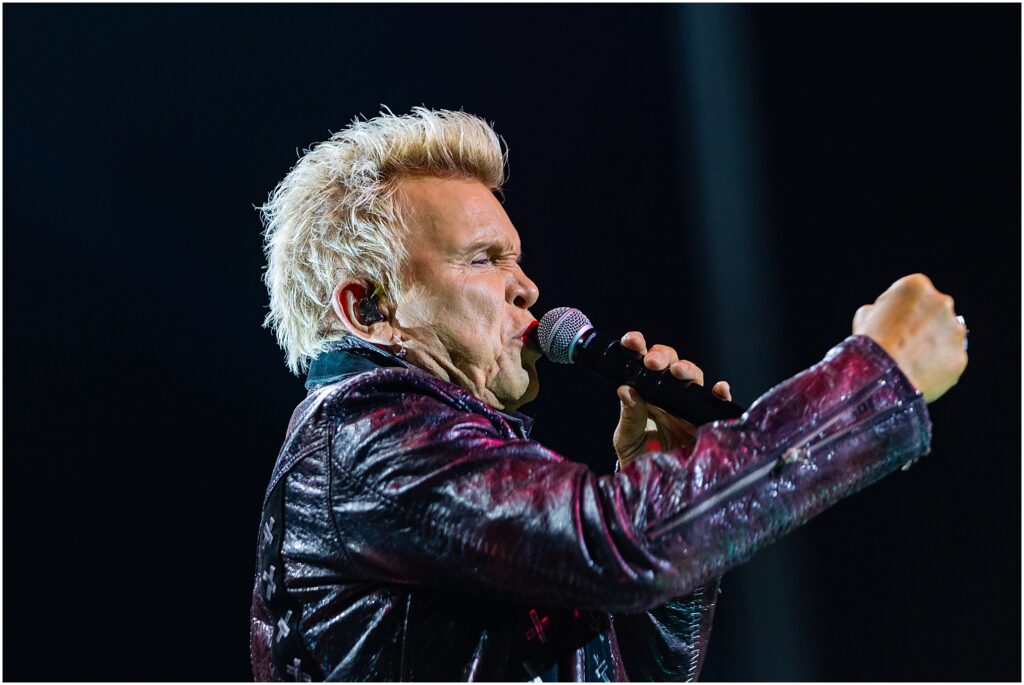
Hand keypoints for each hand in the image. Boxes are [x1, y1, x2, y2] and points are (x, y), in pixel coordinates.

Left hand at [613, 331, 732, 468]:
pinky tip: (719, 389)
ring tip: (678, 372)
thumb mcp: (626, 439)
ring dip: (687, 369)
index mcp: (645, 393)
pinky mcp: (704, 421)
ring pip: (693, 378)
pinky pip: (717, 404)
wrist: (653, 487)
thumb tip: (626, 390)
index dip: (639, 348)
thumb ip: (629, 416)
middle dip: (662, 356)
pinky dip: (721, 394)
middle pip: (670, 364)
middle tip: (652, 362)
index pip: (643, 364)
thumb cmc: (637, 459)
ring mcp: (687, 406)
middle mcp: (667, 395)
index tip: (633, 341)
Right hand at [853, 273, 967, 402]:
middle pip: (934, 311)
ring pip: (945, 335)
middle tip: (902, 341)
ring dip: (933, 343)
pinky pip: (948, 358)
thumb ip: (882, 310)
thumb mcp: (865, 315)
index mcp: (916, 286)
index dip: (899, 308)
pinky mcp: (960, 356)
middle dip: (922, 323)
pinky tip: (918, 372)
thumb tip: (886, 317)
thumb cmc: (869, 342)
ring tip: (910, 360)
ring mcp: (955, 330)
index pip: (912, 292)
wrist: (881, 376)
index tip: (890, 322)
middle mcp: (942, 303)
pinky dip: (937, 364)